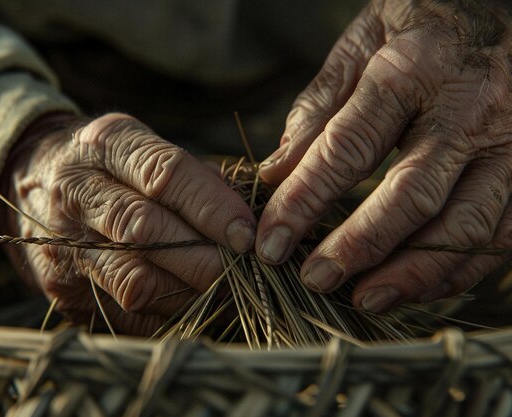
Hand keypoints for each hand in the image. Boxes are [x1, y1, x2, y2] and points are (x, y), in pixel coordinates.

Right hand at [0, 113, 254, 333]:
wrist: (31, 183)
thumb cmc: (108, 165)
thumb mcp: (143, 146)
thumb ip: (194, 177)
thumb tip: (246, 219)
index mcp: (104, 144)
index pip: (164, 175)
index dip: (212, 207)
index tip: (246, 233)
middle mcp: (75, 192)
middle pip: (146, 230)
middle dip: (204, 256)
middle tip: (240, 267)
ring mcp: (62, 243)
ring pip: (135, 281)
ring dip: (189, 290)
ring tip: (221, 286)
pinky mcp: (61, 288)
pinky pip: (125, 313)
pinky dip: (166, 312)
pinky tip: (187, 299)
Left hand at [257, 0, 511, 311]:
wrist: (498, 4)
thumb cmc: (422, 21)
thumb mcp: (362, 43)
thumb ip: (318, 108)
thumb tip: (276, 171)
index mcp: (412, 70)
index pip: (347, 149)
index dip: (304, 202)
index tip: (271, 241)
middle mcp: (467, 109)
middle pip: (411, 195)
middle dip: (359, 247)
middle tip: (315, 280)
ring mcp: (509, 141)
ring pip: (466, 225)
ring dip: (413, 272)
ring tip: (366, 299)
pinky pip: (501, 232)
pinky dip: (458, 267)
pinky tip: (417, 285)